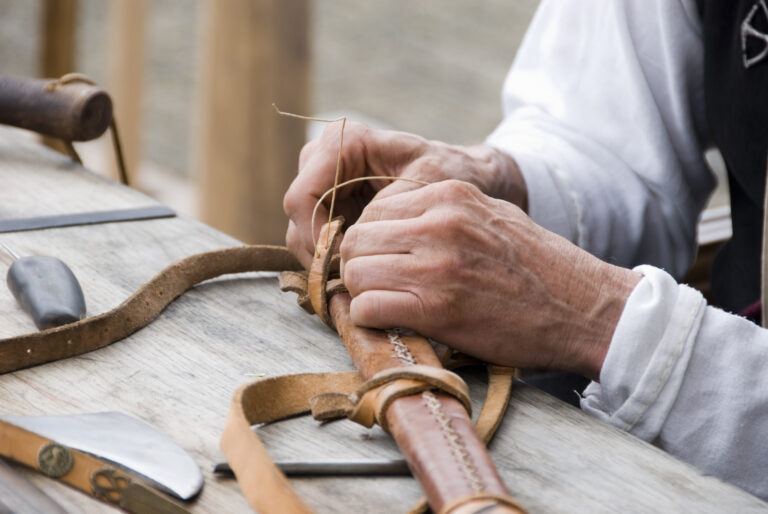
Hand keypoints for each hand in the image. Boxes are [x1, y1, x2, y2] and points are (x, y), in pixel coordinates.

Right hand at [283, 121, 525, 267]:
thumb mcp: (432, 187)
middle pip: (298, 217)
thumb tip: (354, 242)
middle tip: (349, 283)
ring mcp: (325, 184)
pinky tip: (359, 278)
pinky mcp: (332, 208)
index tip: (343, 265)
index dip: (315, 236)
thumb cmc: (453, 176)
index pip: (303, 196)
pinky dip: (333, 262)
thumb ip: (391, 209)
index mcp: (346, 142)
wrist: (466, 179)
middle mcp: (325, 160)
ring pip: (302, 232)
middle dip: (318, 253)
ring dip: (324, 262)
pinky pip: (317, 241)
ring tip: (358, 284)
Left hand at [339, 180, 640, 379]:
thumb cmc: (537, 268)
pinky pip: (368, 308)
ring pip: (355, 272)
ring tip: (386, 306)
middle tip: (376, 288)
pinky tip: (394, 323)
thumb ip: (439, 215)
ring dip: (363, 294)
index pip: (372, 211)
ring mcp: (436, 264)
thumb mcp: (490, 217)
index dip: (368, 242)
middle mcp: (438, 222)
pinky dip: (371, 320)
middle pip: (355, 240)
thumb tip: (390, 230)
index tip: (378, 263)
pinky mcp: (437, 307)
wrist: (584, 308)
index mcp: (449, 194)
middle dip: (358, 267)